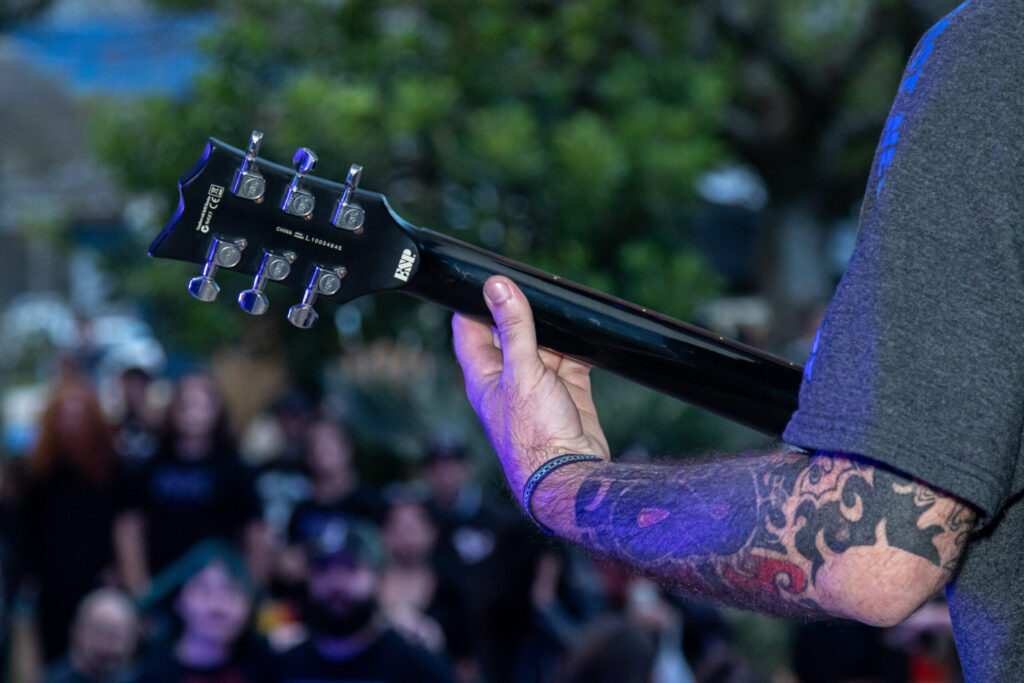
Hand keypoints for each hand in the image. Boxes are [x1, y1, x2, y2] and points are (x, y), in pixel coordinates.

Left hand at [452, 276, 609, 499]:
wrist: (571, 474)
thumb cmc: (534, 435)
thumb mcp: (522, 372)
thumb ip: (513, 328)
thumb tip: (497, 287)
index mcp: (484, 376)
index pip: (470, 329)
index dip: (476, 302)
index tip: (490, 278)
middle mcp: (508, 380)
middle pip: (509, 332)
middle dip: (521, 310)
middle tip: (533, 287)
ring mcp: (538, 386)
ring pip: (543, 344)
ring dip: (553, 330)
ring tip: (561, 309)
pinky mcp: (566, 392)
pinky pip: (571, 361)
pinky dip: (578, 348)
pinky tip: (584, 334)